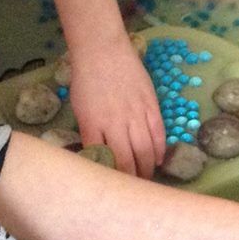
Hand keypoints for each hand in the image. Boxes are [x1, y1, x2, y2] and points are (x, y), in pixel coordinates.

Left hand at [68, 35, 165, 176]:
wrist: (103, 50)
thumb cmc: (86, 79)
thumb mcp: (80, 109)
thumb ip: (92, 132)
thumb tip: (101, 153)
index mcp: (93, 125)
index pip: (103, 160)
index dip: (110, 177)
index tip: (112, 187)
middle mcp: (116, 124)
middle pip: (127, 161)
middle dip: (132, 179)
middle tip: (133, 189)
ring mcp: (136, 115)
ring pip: (145, 151)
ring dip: (147, 169)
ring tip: (147, 179)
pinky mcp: (151, 106)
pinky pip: (158, 134)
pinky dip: (159, 150)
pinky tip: (158, 160)